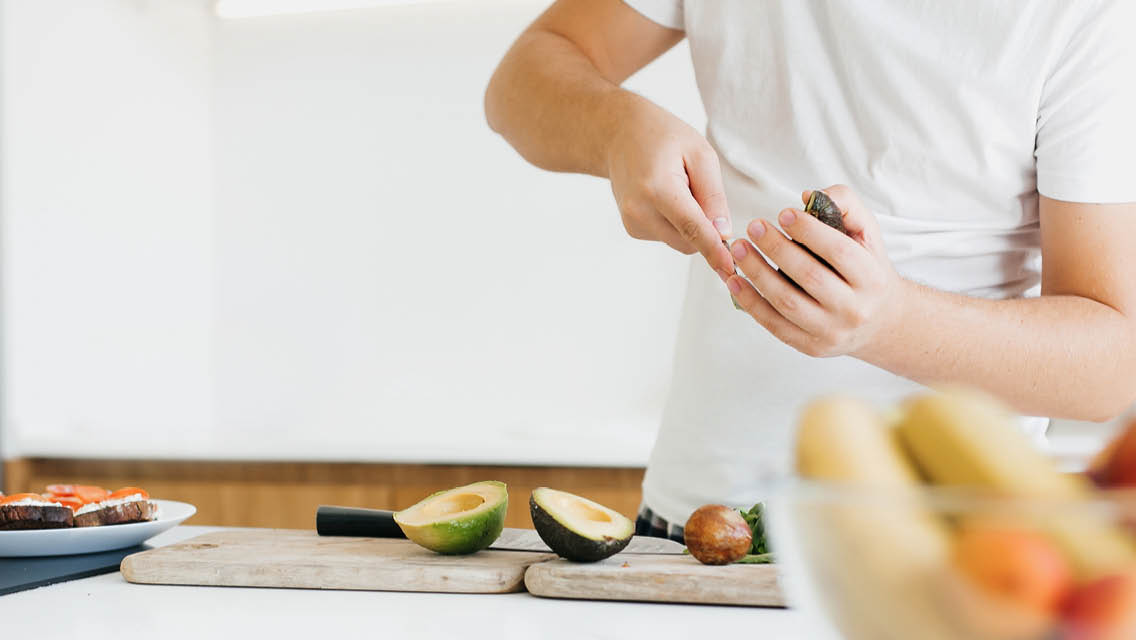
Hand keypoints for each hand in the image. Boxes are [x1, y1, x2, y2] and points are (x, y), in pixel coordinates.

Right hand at [606, 99, 734, 279]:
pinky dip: (675, 222)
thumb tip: (723, 233)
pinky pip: (668, 236)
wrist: (619, 135)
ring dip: (689, 223)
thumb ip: (713, 195)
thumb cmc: (662, 137)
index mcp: (657, 189)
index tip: (729, 269)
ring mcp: (632, 223)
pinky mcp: (632, 229)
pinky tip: (664, 195)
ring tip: (677, 187)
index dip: (714, 250)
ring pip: (680, 242)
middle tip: (698, 188)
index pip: (692, 228)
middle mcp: (639, 211)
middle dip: (705, 227)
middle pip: (689, 241)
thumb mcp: (699, 153)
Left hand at [725, 185, 904, 357]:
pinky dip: (750, 302)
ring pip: (786, 302)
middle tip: (753, 226)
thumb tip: (807, 196)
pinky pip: (774, 324)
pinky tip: (734, 281)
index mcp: (871, 278)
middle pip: (808, 276)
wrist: (880, 322)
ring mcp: (831, 331)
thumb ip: (845, 205)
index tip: (783, 213)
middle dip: (776, 249)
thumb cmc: (866, 269)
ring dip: (757, 273)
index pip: (838, 251)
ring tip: (739, 249)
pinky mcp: (810, 346)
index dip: (809, 231)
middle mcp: (854, 308)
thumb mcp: (867, 234)